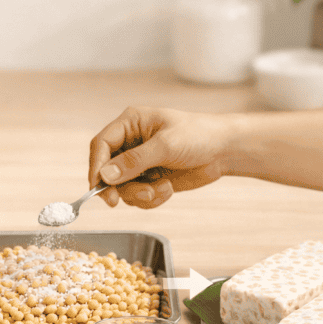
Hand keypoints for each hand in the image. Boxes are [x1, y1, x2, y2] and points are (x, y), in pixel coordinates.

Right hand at [88, 106, 233, 208]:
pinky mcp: (148, 179)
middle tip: (127, 199)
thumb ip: (134, 161)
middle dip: (120, 187)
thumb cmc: (200, 135)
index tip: (100, 187)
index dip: (97, 167)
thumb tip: (106, 175)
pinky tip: (167, 190)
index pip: (101, 145)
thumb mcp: (166, 145)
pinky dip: (150, 199)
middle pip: (106, 170)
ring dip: (139, 194)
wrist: (225, 151)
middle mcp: (129, 143)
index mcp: (130, 124)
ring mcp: (138, 163)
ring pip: (121, 187)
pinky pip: (136, 196)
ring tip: (162, 189)